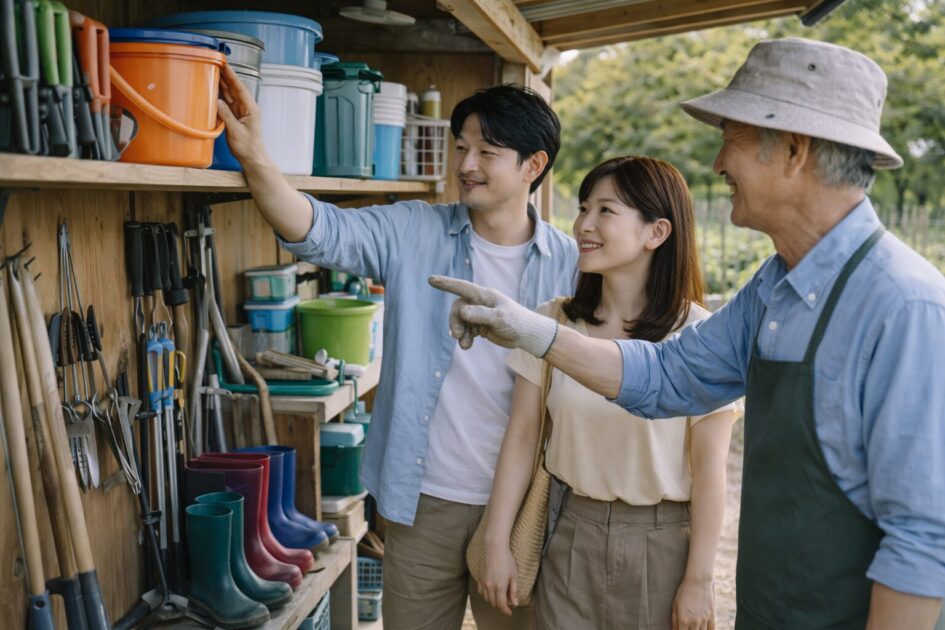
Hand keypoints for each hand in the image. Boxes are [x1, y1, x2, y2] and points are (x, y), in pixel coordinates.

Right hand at [216, 62, 269, 167]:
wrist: (252, 158)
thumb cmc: (248, 147)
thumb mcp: (236, 131)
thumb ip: (226, 115)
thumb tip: (217, 101)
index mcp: (251, 109)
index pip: (240, 88)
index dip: (232, 76)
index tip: (225, 65)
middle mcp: (247, 108)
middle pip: (235, 89)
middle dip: (226, 76)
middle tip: (216, 64)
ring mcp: (242, 112)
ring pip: (230, 95)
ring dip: (222, 84)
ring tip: (214, 73)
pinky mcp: (236, 117)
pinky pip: (228, 103)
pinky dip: (221, 96)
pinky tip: (214, 90)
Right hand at [428, 276, 557, 356]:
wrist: (527, 335)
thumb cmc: (516, 322)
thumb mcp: (499, 318)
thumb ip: (480, 314)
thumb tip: (462, 310)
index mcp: (484, 296)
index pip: (462, 287)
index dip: (446, 283)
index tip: (431, 280)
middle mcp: (480, 302)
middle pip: (458, 308)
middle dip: (455, 321)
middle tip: (457, 336)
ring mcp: (480, 314)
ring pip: (460, 320)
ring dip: (460, 332)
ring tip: (465, 345)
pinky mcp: (480, 325)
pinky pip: (466, 330)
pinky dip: (465, 338)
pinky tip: (468, 345)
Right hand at [478, 544, 519, 615]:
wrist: (495, 548)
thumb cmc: (507, 560)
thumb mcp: (514, 576)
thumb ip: (514, 591)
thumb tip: (514, 603)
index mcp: (500, 587)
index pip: (501, 605)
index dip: (506, 611)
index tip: (510, 612)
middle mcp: (490, 586)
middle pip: (494, 603)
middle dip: (501, 605)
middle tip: (507, 602)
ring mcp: (483, 582)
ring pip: (487, 598)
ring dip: (493, 600)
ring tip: (500, 596)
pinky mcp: (479, 578)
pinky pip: (481, 591)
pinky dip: (486, 594)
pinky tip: (491, 590)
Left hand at [672, 576, 715, 629]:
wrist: (698, 581)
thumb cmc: (684, 592)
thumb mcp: (675, 605)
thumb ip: (674, 621)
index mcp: (683, 620)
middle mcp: (694, 622)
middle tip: (688, 628)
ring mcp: (704, 619)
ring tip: (695, 627)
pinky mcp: (712, 616)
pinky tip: (704, 629)